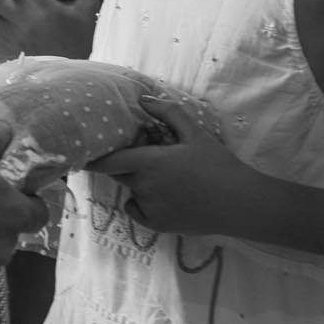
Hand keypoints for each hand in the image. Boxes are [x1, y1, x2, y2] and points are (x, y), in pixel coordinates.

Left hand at [89, 93, 258, 237]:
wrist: (240, 203)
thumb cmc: (218, 165)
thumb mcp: (196, 133)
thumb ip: (168, 113)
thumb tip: (144, 99)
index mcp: (150, 163)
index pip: (109, 161)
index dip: (94, 159)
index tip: (82, 154)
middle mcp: (144, 187)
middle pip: (120, 174)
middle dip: (126, 165)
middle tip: (149, 158)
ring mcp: (149, 208)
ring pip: (132, 191)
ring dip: (140, 183)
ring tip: (169, 179)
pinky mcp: (156, 225)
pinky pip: (138, 210)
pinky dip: (143, 203)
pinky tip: (167, 197)